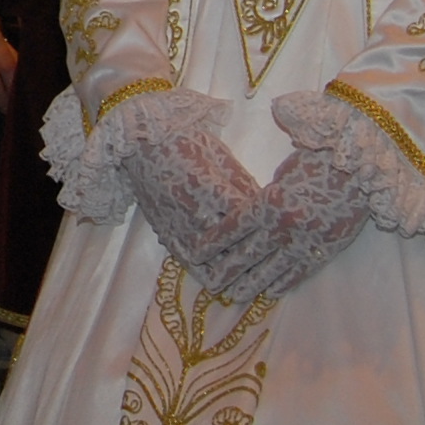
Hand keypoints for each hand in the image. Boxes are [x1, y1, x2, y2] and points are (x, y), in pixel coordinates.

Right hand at [120, 106, 264, 281]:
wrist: (143, 144)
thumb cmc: (186, 143)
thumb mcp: (222, 158)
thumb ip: (245, 187)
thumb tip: (270, 210)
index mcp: (208, 186)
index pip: (244, 219)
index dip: (265, 231)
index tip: (282, 238)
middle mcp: (191, 211)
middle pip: (228, 247)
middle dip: (253, 258)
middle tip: (274, 266)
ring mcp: (176, 226)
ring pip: (208, 263)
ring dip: (230, 273)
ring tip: (251, 282)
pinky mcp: (165, 233)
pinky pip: (188, 263)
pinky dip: (207, 272)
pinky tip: (223, 278)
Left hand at [206, 140, 377, 303]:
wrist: (363, 168)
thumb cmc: (320, 159)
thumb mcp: (283, 172)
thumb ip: (266, 195)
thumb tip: (253, 212)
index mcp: (266, 203)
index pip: (231, 229)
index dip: (212, 243)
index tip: (196, 254)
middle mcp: (281, 227)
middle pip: (246, 255)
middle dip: (226, 271)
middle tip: (212, 285)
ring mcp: (303, 242)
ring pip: (270, 270)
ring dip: (251, 285)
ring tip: (236, 296)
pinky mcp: (325, 250)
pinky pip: (299, 272)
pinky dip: (283, 283)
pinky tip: (271, 292)